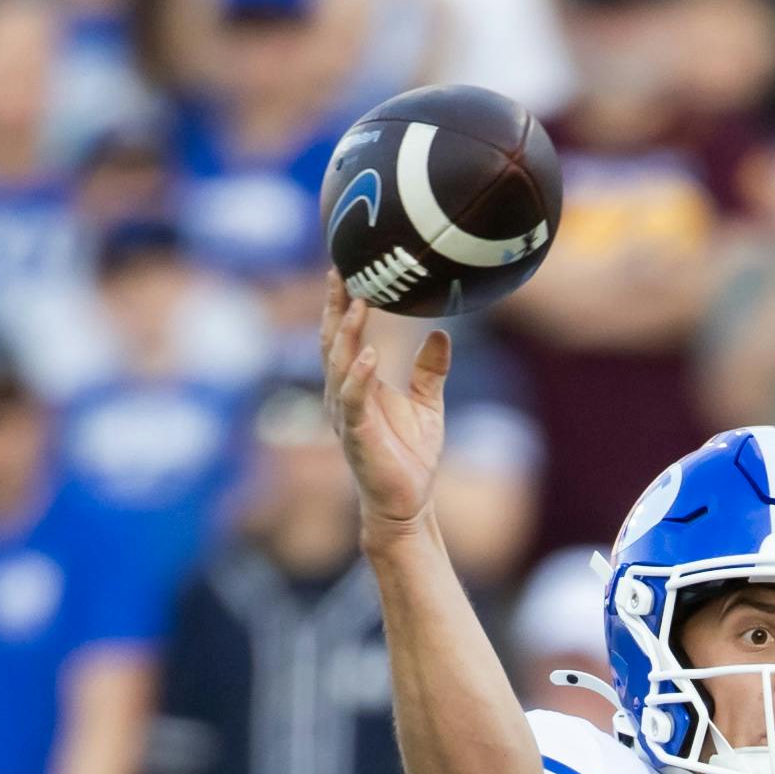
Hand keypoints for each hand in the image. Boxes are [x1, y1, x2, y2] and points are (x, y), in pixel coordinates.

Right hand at [321, 291, 450, 540]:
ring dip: (348, 334)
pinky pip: (354, 401)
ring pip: (339, 365)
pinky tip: (370, 355)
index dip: (342, 304)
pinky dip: (359, 376)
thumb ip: (430, 369)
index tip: (347, 269)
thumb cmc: (410, 457)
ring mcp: (347, 415)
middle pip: (333, 342)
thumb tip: (441, 333)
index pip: (344, 335)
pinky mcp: (357, 436)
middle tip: (342, 272)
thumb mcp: (427, 403)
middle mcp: (344, 394)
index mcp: (357, 383)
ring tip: (360, 304)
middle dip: (336, 307)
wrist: (407, 504)